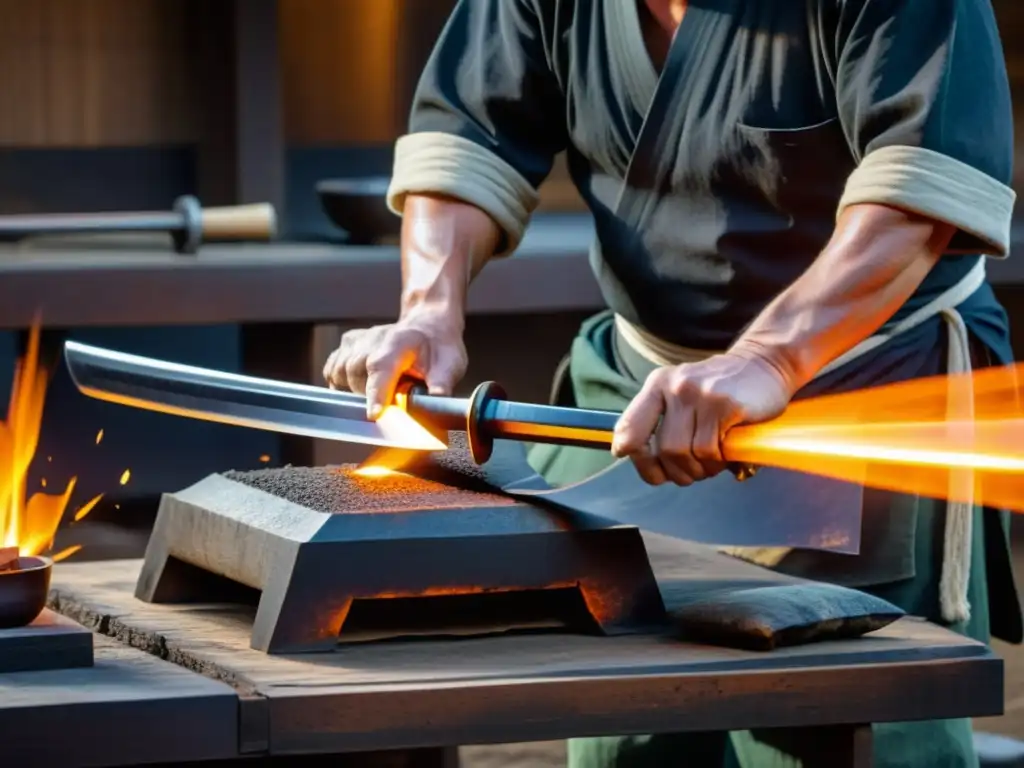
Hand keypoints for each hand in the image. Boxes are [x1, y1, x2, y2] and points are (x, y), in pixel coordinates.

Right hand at [322, 312, 466, 417]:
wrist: (430, 325)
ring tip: (380, 390)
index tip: (375, 415)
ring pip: (340, 373)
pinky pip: (333, 369)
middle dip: (369, 395)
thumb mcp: (450, 365)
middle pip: (355, 375)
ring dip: (354, 389)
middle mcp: (373, 339)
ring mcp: (358, 340)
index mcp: (398, 343)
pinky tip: (362, 384)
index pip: (380, 369)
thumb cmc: (439, 348)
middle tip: (391, 399)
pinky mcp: (348, 343)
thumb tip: (437, 405)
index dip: (376, 394)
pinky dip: (342, 382)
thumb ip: (441, 385)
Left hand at [610, 351, 794, 485]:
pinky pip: (710, 450)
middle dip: (678, 471)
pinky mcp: (724, 405)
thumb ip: (661, 421)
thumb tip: (639, 461)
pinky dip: (717, 461)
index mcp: (657, 385)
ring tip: (713, 462)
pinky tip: (727, 452)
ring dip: (700, 468)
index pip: (628, 429)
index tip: (653, 471)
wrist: (765, 364)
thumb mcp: (682, 394)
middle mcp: (674, 386)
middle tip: (695, 471)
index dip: (637, 458)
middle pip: (662, 450)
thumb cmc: (721, 390)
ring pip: (684, 453)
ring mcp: (699, 394)